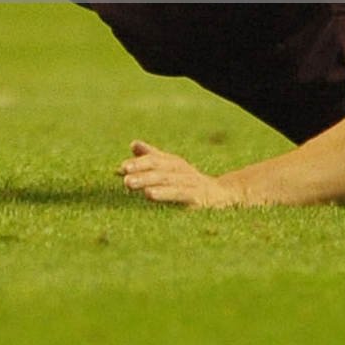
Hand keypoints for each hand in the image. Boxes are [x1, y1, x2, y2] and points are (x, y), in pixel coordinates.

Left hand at [118, 140, 245, 208]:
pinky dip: (170, 197)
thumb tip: (133, 144)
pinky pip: (183, 197)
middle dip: (142, 175)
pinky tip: (156, 198)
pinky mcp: (198, 199)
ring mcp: (191, 185)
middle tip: (126, 180)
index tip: (122, 168)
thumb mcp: (171, 167)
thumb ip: (151, 156)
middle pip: (160, 171)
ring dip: (155, 186)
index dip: (138, 163)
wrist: (222, 194)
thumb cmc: (188, 181)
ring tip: (141, 189)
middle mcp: (182, 171)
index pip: (154, 160)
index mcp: (173, 163)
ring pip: (171, 184)